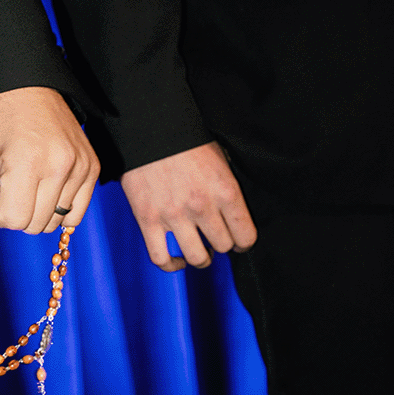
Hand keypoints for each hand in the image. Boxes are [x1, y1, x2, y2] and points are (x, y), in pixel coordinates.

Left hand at [0, 86, 99, 249]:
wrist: (24, 87)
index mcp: (27, 162)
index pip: (15, 220)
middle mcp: (61, 165)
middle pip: (36, 225)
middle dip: (15, 213)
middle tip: (6, 186)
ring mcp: (82, 166)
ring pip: (56, 221)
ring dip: (35, 211)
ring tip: (24, 182)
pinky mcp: (93, 167)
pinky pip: (77, 212)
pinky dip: (56, 209)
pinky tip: (42, 189)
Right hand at [118, 141, 254, 270]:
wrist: (148, 129)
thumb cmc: (185, 141)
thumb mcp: (220, 160)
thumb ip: (227, 188)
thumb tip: (230, 210)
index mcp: (226, 192)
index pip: (246, 236)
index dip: (243, 242)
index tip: (238, 240)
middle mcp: (202, 207)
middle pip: (222, 246)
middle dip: (220, 244)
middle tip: (215, 239)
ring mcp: (173, 216)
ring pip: (197, 257)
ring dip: (200, 258)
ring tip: (199, 253)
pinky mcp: (147, 220)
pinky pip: (160, 257)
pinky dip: (170, 265)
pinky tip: (176, 260)